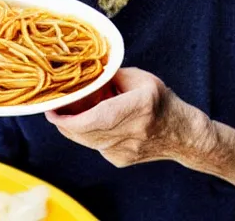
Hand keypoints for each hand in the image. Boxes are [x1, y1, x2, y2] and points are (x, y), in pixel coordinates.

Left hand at [45, 67, 214, 167]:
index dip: (69, 118)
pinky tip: (93, 120)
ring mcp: (125, 151)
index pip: (95, 118)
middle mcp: (131, 132)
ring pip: (86, 140)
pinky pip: (94, 145)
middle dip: (65, 120)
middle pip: (84, 131)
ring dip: (74, 125)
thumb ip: (111, 76)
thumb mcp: (139, 78)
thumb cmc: (160, 100)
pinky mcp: (120, 160)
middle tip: (55, 107)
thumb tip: (85, 74)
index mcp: (139, 107)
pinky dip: (87, 132)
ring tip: (73, 110)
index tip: (52, 110)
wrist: (181, 134)